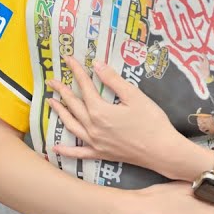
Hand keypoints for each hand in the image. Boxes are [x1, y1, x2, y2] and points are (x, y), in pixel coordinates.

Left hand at [47, 56, 184, 170]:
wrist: (162, 151)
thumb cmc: (151, 122)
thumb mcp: (134, 96)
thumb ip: (113, 80)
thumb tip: (97, 65)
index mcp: (100, 111)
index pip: (84, 86)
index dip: (76, 72)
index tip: (68, 59)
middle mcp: (92, 127)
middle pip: (74, 105)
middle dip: (62, 90)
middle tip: (52, 81)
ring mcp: (95, 142)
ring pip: (71, 125)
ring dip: (60, 112)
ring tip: (51, 102)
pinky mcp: (101, 154)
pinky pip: (79, 153)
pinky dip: (67, 150)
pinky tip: (56, 147)